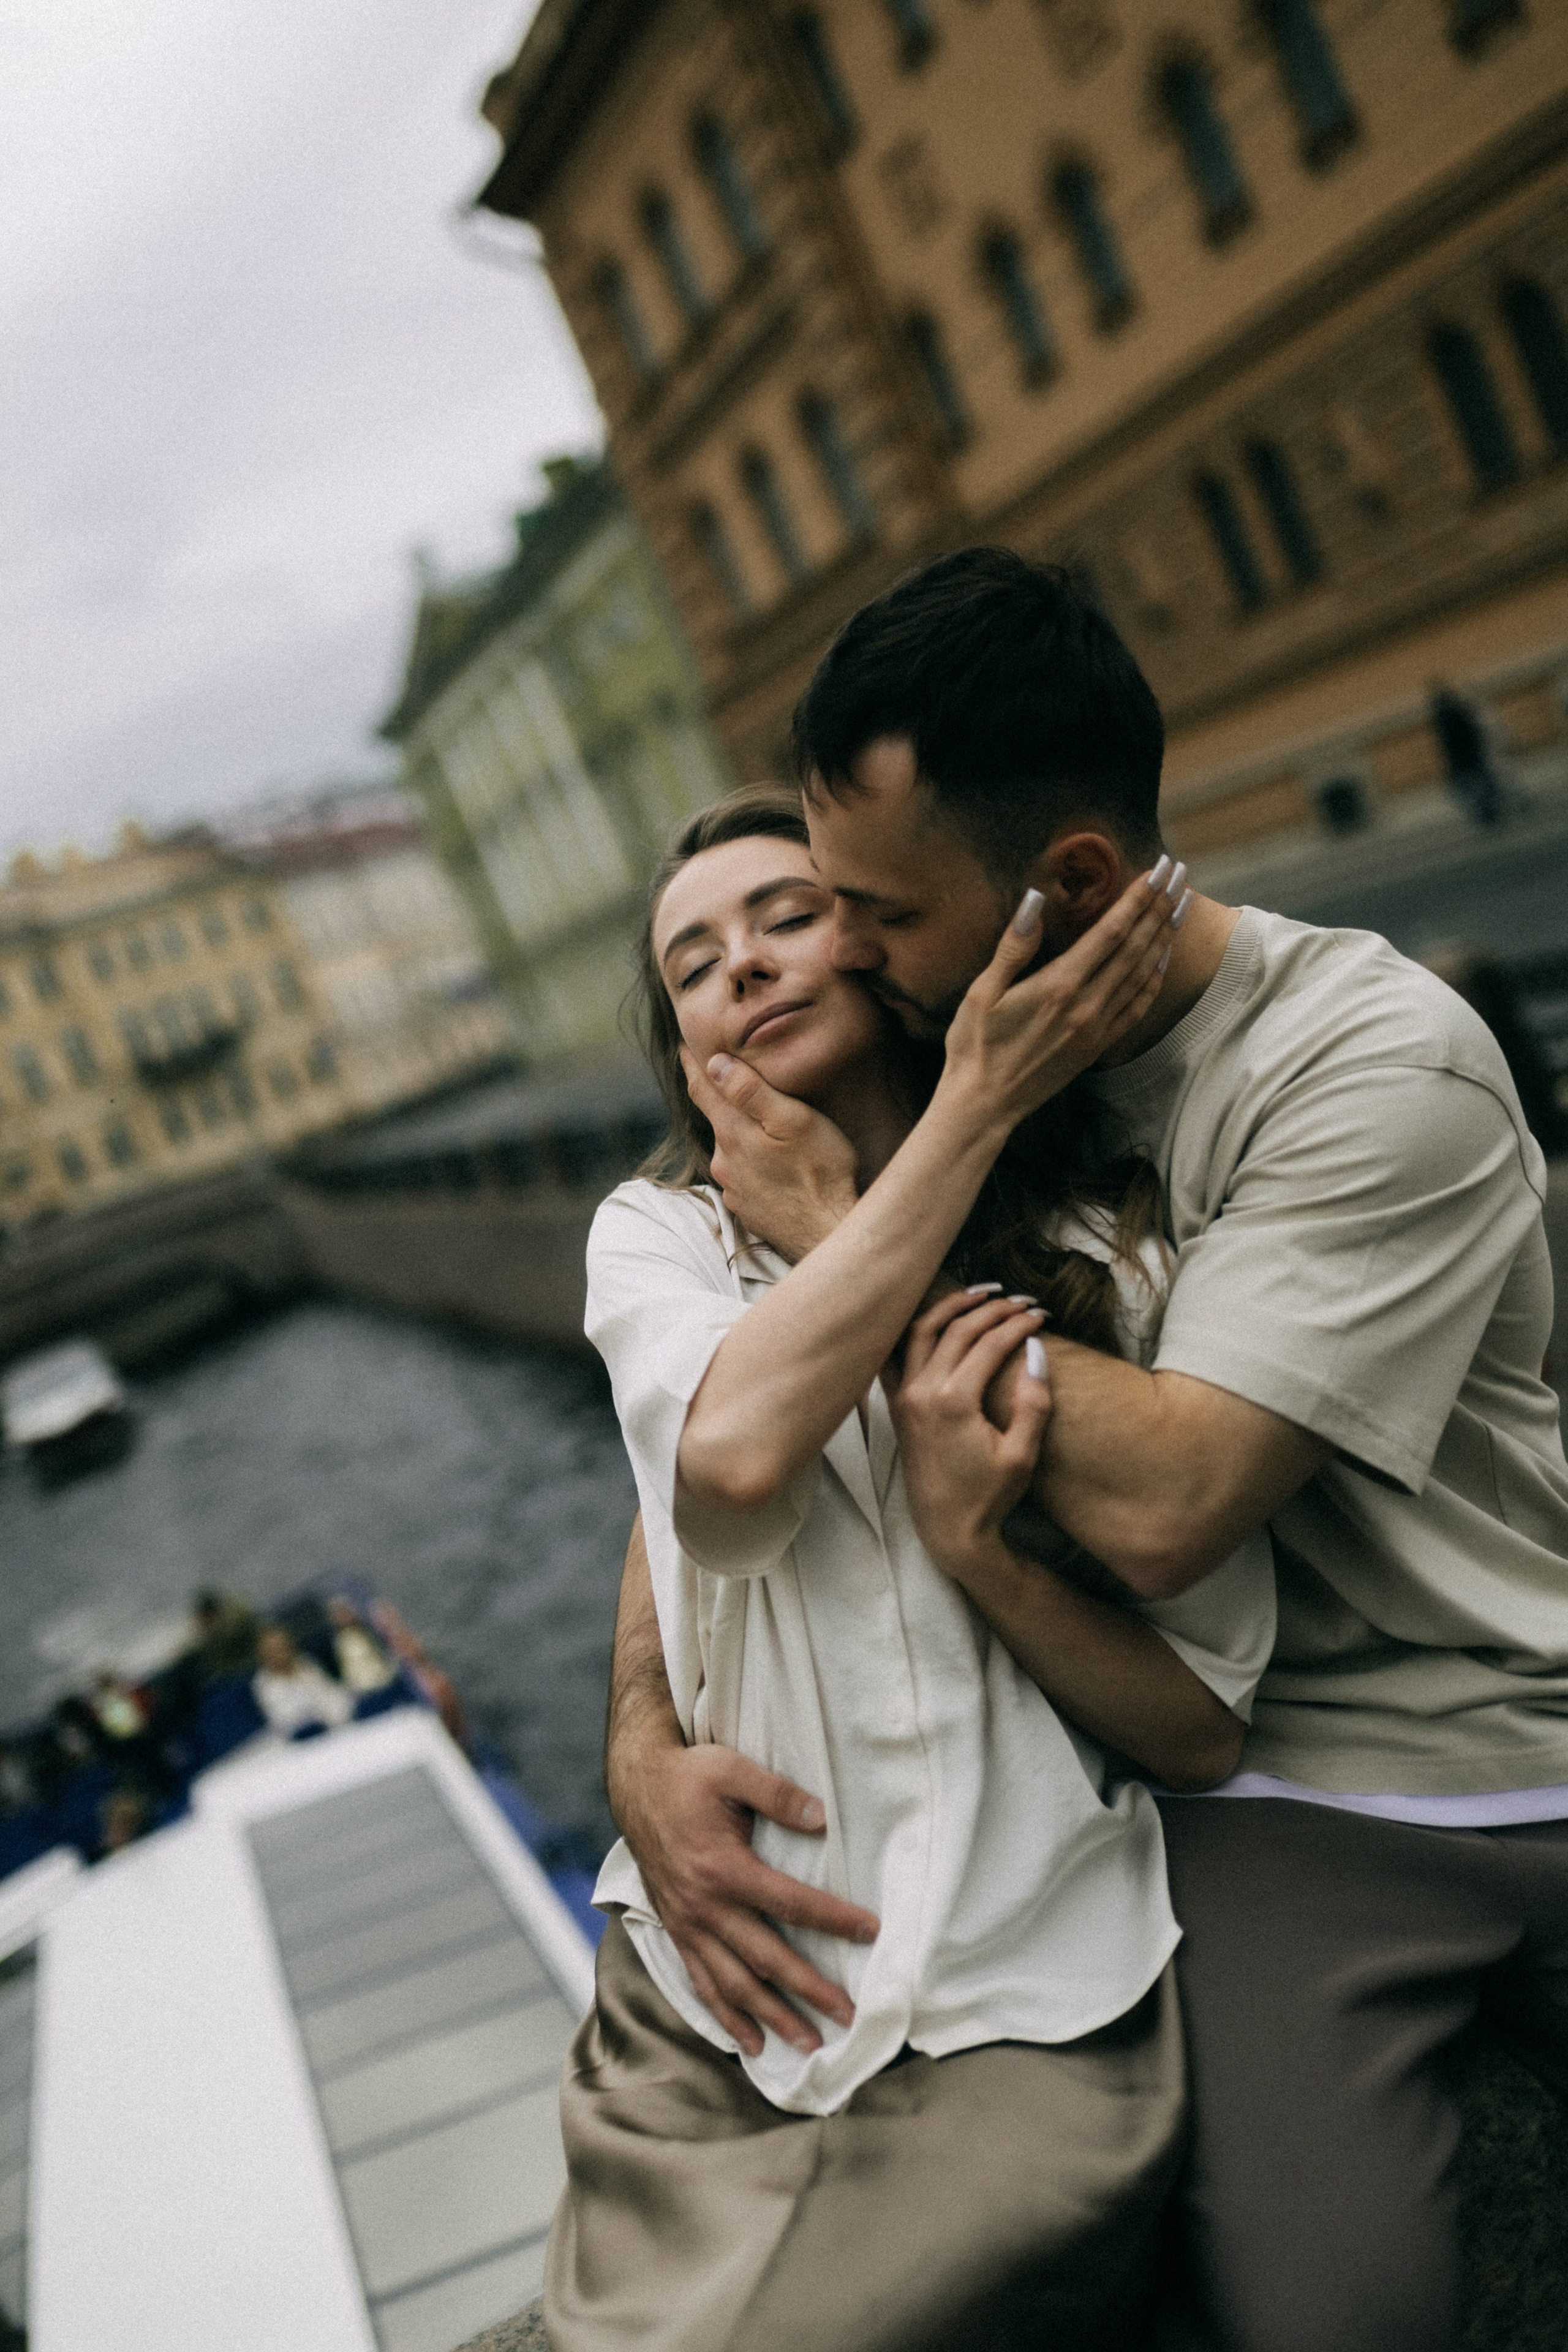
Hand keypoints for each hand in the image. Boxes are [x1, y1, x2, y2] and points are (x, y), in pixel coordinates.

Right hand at [618, 1737, 879, 2057]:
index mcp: (722, 1867)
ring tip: (808, 2046)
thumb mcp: (731, 1769)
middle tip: (849, 2016)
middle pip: (766, 1958)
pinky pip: (701, 1983)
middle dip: (809, 1990)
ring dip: (773, 2018)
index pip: (789, 1903)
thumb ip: (777, 1794)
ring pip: (734, 1985)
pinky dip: (725, 2017)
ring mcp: (688, 1925)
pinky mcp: (676, 1931)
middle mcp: (704, 1906)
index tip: (871, 1931)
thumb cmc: (688, 1775)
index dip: (832, 1919)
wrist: (635, 1786)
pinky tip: (750, 2042)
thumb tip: (821, 1818)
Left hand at [681, 1045, 858, 1261]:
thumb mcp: (794, 1121)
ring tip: (771, 1130)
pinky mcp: (746, 1209)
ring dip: (744, 1136)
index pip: (702, 1089)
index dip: (693, 1064)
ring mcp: (733, 1189)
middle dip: (726, 1101)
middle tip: (744, 1084)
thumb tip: (714, 1064)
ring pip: (732, 1150)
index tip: (685, 1047)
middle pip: (719, 1119)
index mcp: (733, 1133)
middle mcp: (724, 1162)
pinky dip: (754, 1164)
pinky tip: (778, 1167)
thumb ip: (751, 1091)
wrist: (830, 1232)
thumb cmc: (823, 1173)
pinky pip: (744, 1176)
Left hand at [887, 1291, 1052, 1578]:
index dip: (1018, 1324)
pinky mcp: (897, 1406)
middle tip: (1022, 1301)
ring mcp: (904, 1397)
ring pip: (922, 1331)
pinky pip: (896, 1355)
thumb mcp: (1023, 1455)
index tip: (1041, 1315)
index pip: (989, 1344)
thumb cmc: (988, 1497)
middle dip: (993, 1310)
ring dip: (952, 1307)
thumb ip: (1033, 1401)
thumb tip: (1036, 1349)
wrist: (949, 1530)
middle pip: (957, 1330)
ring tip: (982, 1295)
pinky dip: (913, 1330)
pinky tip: (933, 1319)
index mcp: (952, 1402)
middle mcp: (921, 1393)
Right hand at [940, 862, 1183, 1134]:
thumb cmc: (974, 1046)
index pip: (1110, 931)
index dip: (1137, 898)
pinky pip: (1137, 1007)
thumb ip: (1012, 947)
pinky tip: (1163, 959)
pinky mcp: (1098, 1046)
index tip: (1156, 870)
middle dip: (1159, 908)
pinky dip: (1154, 979)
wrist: (984, 1105)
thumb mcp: (981, 992)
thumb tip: (1033, 902)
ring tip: (1181, 906)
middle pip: (1135, 947)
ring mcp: (1096, 1027)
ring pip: (1142, 973)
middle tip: (1179, 876)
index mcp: (1058, 985)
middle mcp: (1086, 1004)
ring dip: (1164, 937)